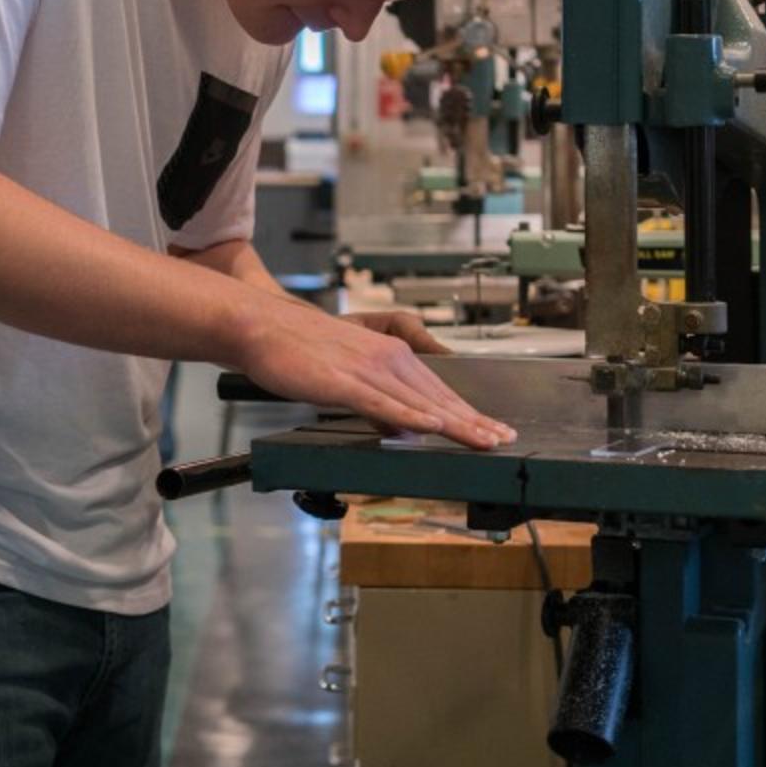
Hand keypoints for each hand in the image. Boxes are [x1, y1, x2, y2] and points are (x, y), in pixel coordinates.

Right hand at [234, 294, 512, 449]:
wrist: (263, 326)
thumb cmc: (299, 349)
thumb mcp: (348, 374)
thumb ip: (377, 402)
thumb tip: (402, 431)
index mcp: (391, 356)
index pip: (438, 391)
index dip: (468, 413)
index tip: (493, 430)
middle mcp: (387, 359)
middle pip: (438, 397)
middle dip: (474, 421)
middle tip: (503, 440)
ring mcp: (367, 370)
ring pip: (420, 401)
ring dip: (455, 422)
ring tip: (482, 440)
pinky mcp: (343, 381)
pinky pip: (383, 402)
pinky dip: (410, 416)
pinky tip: (431, 427)